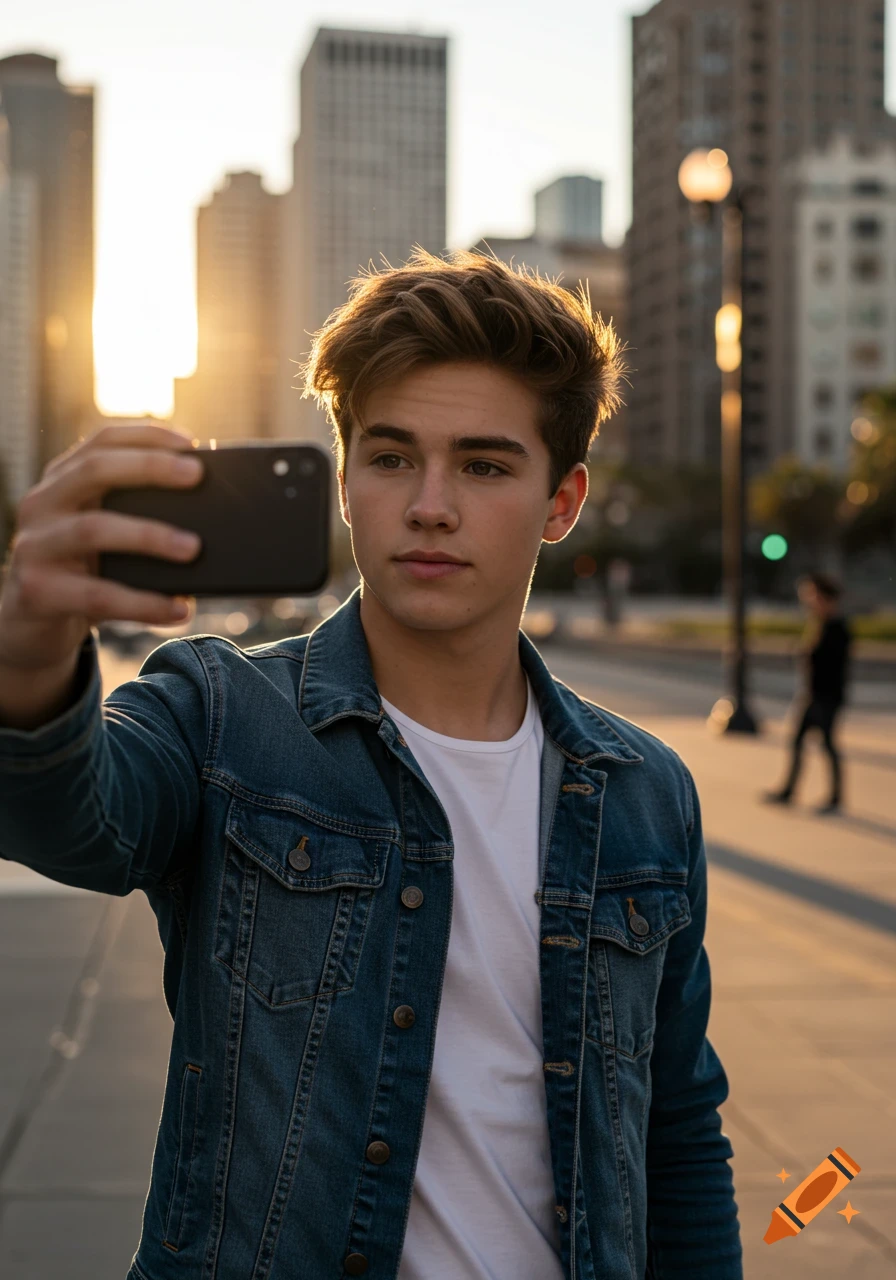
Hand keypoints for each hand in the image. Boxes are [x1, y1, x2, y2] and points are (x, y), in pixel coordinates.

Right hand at [0, 421, 204, 674]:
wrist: (32, 629)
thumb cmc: (83, 575)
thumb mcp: (106, 539)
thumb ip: (138, 517)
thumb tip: (210, 517)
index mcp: (62, 482)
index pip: (102, 441)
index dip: (147, 436)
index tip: (192, 443)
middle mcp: (42, 504)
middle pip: (95, 470)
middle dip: (150, 468)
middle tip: (197, 476)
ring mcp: (34, 546)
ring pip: (94, 529)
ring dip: (150, 535)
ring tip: (194, 548)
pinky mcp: (36, 591)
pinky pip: (97, 596)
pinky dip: (144, 603)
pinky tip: (178, 609)